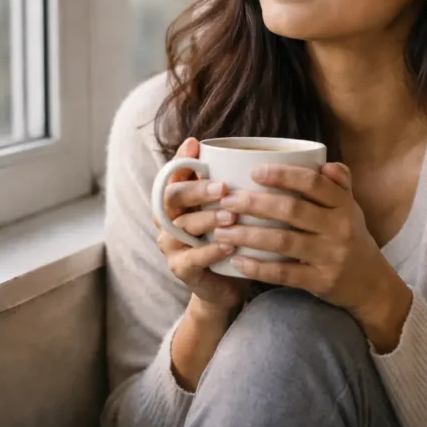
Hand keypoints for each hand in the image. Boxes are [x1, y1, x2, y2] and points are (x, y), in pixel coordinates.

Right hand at [153, 137, 249, 312]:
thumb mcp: (233, 206)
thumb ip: (235, 183)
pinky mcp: (181, 269)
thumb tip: (256, 152)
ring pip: (183, 227)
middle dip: (196, 190)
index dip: (181, 159)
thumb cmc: (232, 236)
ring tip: (231, 216)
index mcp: (179, 199)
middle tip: (222, 187)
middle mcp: (169, 219)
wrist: (229, 282)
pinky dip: (211, 251)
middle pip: (172, 197)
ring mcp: (172, 245)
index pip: (173, 174)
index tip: (195, 144)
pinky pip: (192, 258)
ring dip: (207, 219)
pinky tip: (229, 246)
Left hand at [212, 162, 411, 348]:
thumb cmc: (352, 238)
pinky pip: (284, 273)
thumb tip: (324, 162)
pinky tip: (237, 261)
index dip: (283, 175)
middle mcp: (339, 228)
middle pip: (292, 210)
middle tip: (227, 201)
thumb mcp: (351, 209)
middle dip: (255, 204)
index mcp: (344, 205)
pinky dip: (258, 267)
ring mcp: (331, 256)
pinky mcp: (320, 281)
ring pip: (283, 241)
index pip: (314, 183)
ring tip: (222, 231)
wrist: (371, 283)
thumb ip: (339, 184)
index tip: (254, 172)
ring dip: (249, 235)